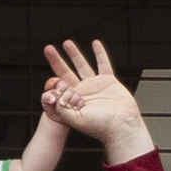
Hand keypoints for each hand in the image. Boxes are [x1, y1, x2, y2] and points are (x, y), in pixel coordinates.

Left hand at [41, 40, 154, 162]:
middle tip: (48, 49)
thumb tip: (53, 93)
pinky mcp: (109, 81)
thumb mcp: (75, 119)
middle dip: (57, 60)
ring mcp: (95, 86)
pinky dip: (100, 53)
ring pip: (82, 65)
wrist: (122, 126)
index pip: (58, 88)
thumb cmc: (101, 127)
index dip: (56, 85)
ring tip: (67, 43)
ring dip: (74, 54)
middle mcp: (83, 92)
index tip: (59, 86)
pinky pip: (103, 64)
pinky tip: (95, 43)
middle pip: (66, 72)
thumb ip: (61, 107)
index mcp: (72, 102)